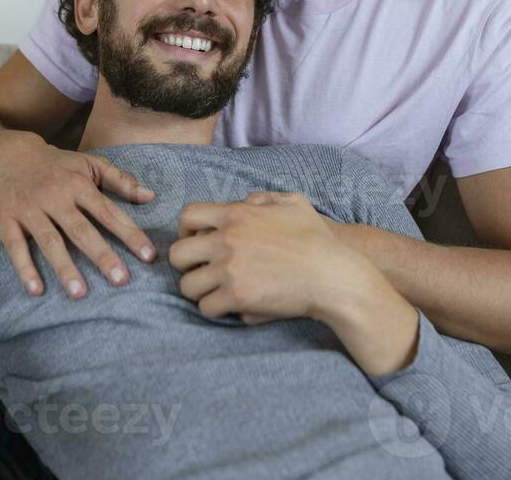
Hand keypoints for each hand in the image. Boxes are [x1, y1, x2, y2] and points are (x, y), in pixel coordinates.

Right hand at [0, 137, 157, 297]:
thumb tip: (151, 196)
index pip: (108, 213)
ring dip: (64, 267)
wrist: (9, 154)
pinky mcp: (6, 220)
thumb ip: (120, 180)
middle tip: (120, 280)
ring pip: (50, 241)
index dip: (130, 234)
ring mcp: (29, 209)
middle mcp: (55, 197)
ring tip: (79, 293)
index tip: (148, 256)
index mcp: (78, 185)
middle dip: (101, 255)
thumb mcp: (89, 164)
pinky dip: (25, 268)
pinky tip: (36, 290)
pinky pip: (16, 247)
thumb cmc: (57, 164)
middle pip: (81, 230)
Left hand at [168, 191, 370, 325]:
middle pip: (177, 254)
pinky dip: (215, 310)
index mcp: (236, 214)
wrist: (332, 276)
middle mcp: (226, 240)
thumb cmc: (317, 239)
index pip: (188, 216)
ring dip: (199, 291)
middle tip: (201, 272)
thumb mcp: (293, 202)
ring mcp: (229, 270)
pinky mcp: (237, 297)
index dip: (185, 231)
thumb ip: (264, 198)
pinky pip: (206, 308)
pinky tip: (229, 308)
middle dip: (186, 265)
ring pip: (187, 286)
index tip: (195, 242)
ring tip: (214, 293)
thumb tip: (245, 203)